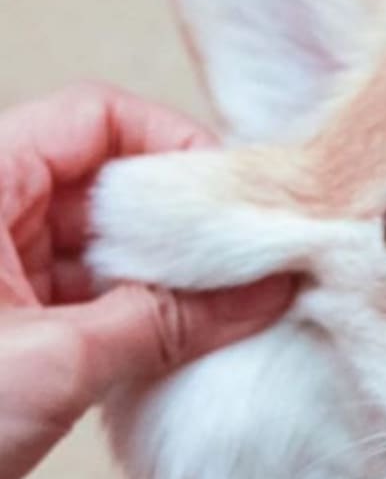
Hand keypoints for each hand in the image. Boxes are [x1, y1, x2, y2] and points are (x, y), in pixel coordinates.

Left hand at [0, 83, 294, 478]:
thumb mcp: (59, 361)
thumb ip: (169, 321)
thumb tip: (266, 293)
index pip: (95, 117)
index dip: (171, 143)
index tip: (231, 199)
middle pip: (109, 180)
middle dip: (182, 218)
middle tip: (249, 256)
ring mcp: (1, 269)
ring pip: (105, 243)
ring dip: (168, 273)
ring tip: (231, 303)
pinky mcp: (15, 321)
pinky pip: (96, 294)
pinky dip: (144, 311)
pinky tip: (191, 336)